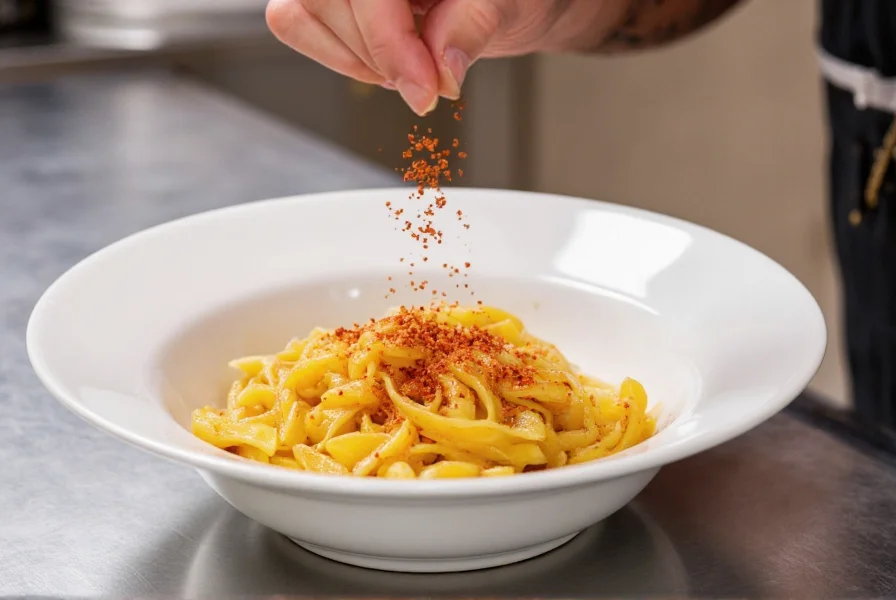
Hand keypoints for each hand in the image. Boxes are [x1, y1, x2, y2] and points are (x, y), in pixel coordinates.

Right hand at [265, 0, 622, 114]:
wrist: (510, 0)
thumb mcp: (512, 2)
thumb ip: (474, 23)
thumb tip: (441, 68)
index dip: (389, 43)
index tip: (425, 91)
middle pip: (322, 1)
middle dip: (378, 57)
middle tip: (427, 86)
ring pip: (297, 13)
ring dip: (356, 59)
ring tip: (410, 68)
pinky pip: (294, 22)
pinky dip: (337, 55)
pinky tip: (384, 62)